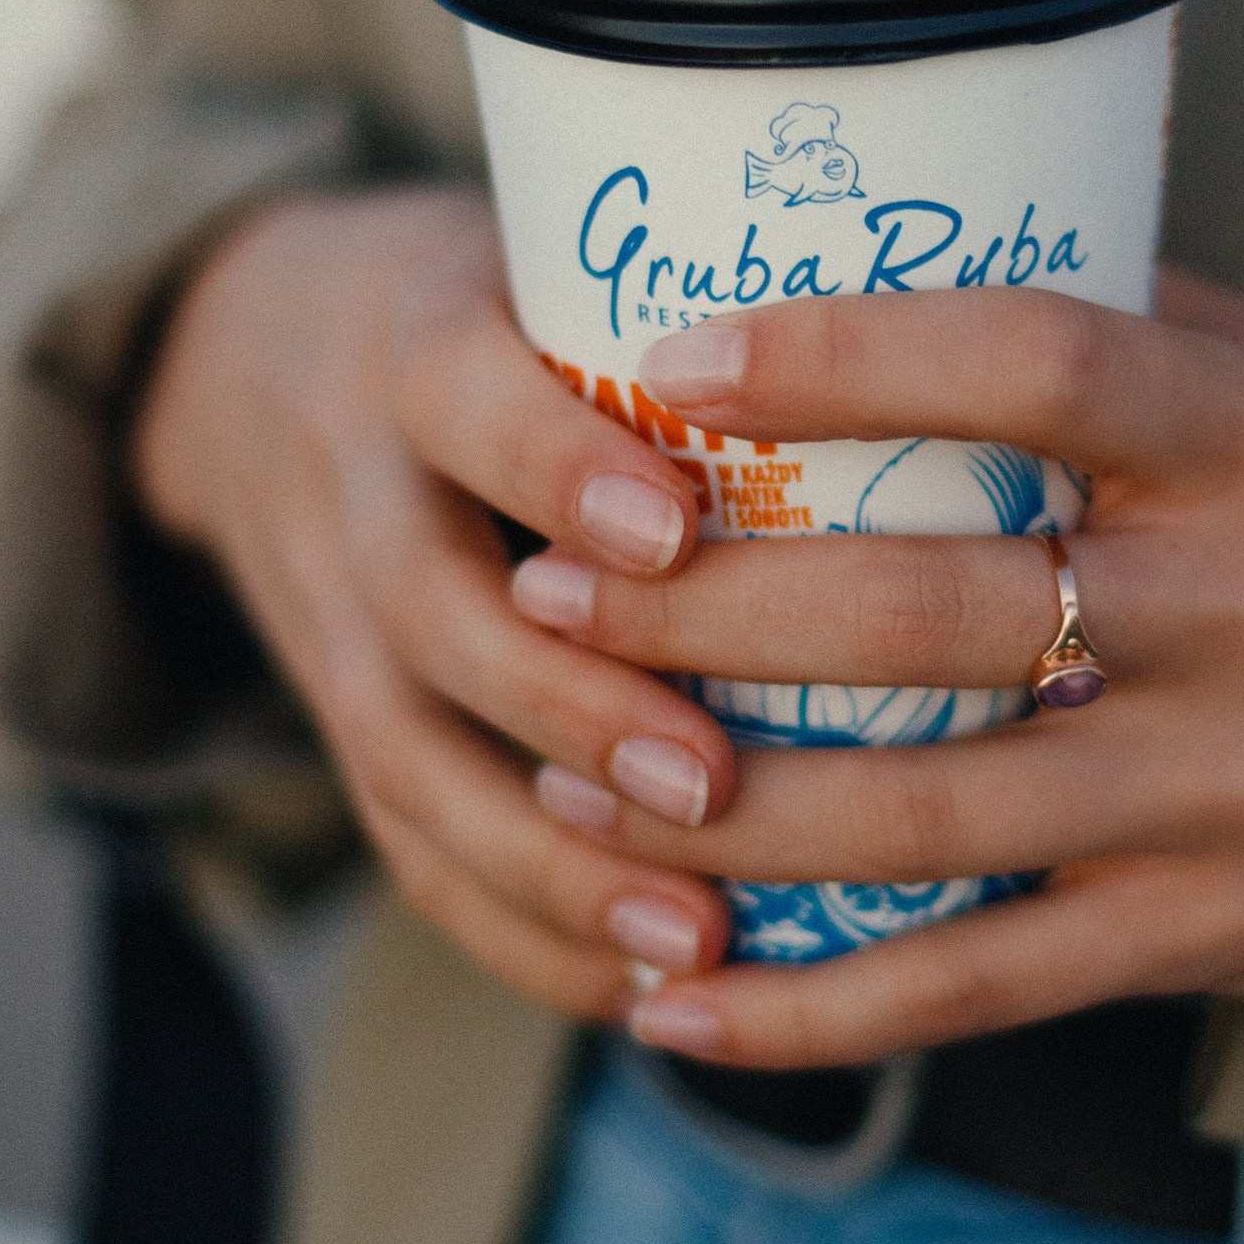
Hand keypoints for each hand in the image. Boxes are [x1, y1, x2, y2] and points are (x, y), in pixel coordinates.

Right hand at [132, 187, 742, 1015]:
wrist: (252, 354)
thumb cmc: (498, 301)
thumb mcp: (557, 250)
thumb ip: (716, 293)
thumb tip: (992, 342)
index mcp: (419, 341)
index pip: (461, 400)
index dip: (553, 469)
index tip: (675, 530)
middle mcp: (356, 487)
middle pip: (428, 614)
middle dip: (570, 710)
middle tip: (711, 784)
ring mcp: (328, 619)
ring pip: (406, 759)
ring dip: (550, 862)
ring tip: (695, 938)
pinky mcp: (340, 722)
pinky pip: (408, 848)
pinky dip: (520, 930)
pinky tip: (643, 992)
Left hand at [517, 270, 1243, 1067]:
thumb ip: (1149, 334)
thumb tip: (938, 253)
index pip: (1029, 362)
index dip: (838, 352)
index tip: (669, 355)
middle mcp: (1239, 609)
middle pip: (927, 600)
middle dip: (704, 607)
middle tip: (539, 593)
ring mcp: (1226, 785)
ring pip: (930, 812)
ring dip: (724, 811)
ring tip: (564, 787)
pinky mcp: (1216, 929)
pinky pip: (987, 980)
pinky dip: (821, 1014)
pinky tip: (676, 1004)